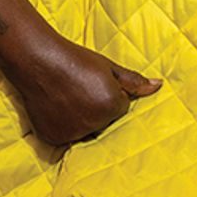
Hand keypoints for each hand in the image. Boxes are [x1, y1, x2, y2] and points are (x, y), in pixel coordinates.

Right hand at [14, 35, 161, 146]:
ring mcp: (72, 132)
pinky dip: (61, 127)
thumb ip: (134, 82)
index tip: (93, 82)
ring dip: (79, 119)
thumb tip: (159, 86)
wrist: (37, 59)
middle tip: (78, 89)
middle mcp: (94, 123)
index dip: (108, 94)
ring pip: (84, 130)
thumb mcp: (109, 67)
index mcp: (112, 106)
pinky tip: (55, 107)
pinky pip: (65, 137)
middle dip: (95, 109)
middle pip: (103, 122)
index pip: (121, 108)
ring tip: (66, 97)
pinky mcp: (53, 138)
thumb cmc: (75, 59)